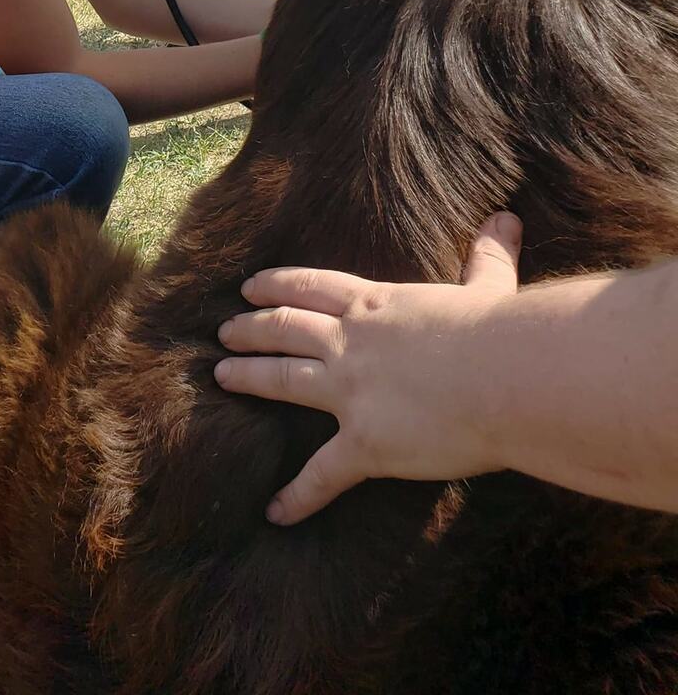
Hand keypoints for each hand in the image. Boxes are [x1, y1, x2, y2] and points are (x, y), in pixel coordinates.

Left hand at [215, 212, 522, 523]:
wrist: (508, 378)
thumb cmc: (501, 331)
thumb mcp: (490, 285)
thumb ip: (488, 255)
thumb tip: (508, 217)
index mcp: (376, 303)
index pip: (312, 287)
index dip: (277, 286)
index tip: (250, 287)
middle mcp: (351, 341)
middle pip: (285, 328)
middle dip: (251, 328)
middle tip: (224, 331)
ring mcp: (350, 391)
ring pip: (283, 380)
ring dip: (249, 377)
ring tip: (221, 376)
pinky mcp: (364, 443)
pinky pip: (321, 474)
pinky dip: (297, 495)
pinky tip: (274, 511)